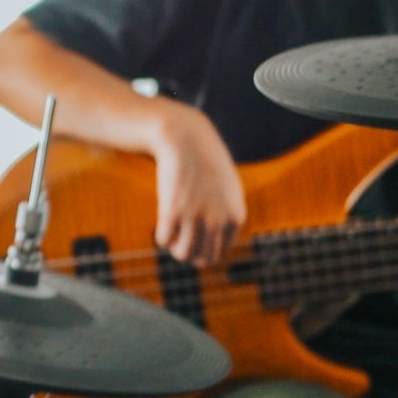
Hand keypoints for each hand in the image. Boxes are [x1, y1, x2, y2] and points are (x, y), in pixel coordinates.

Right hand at [149, 104, 246, 264]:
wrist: (186, 139)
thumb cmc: (205, 162)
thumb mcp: (227, 189)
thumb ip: (226, 214)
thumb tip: (212, 245)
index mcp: (235, 217)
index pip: (220, 252)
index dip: (203, 247)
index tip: (193, 236)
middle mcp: (218, 220)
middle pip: (202, 257)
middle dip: (190, 252)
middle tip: (180, 239)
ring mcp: (195, 217)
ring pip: (183, 254)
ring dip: (175, 248)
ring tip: (172, 234)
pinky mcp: (173, 211)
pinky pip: (164, 240)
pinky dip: (162, 236)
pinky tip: (163, 222)